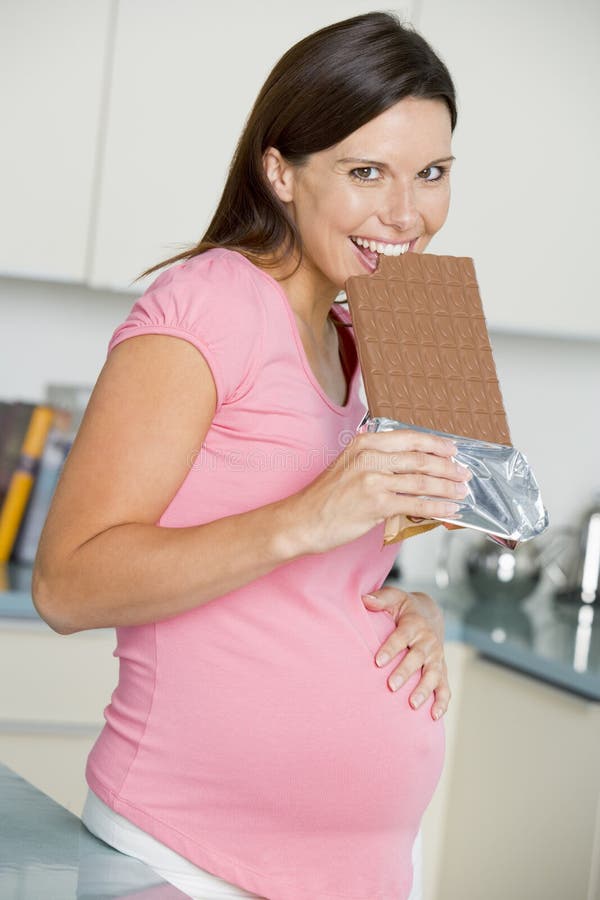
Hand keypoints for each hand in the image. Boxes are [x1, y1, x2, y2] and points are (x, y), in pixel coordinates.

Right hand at [285, 429, 471, 555]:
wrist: (303, 520)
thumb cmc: (326, 497)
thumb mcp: (349, 464)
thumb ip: (376, 457)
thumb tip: (409, 462)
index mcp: (365, 442)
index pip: (410, 438)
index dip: (437, 444)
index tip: (453, 450)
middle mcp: (370, 456)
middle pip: (421, 459)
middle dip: (448, 467)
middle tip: (464, 473)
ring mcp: (373, 480)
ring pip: (422, 481)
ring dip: (447, 487)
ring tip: (461, 492)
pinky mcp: (377, 504)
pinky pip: (416, 505)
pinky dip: (437, 507)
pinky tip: (449, 509)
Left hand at [362, 587, 449, 720]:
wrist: (430, 615)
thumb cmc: (405, 608)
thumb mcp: (394, 597)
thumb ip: (380, 599)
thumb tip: (364, 599)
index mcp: (414, 624)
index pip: (401, 637)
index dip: (390, 649)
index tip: (377, 661)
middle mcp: (428, 642)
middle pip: (417, 658)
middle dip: (405, 672)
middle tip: (391, 686)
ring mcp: (436, 658)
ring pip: (433, 675)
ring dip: (424, 690)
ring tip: (413, 705)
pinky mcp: (442, 670)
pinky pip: (445, 687)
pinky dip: (442, 702)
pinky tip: (434, 716)